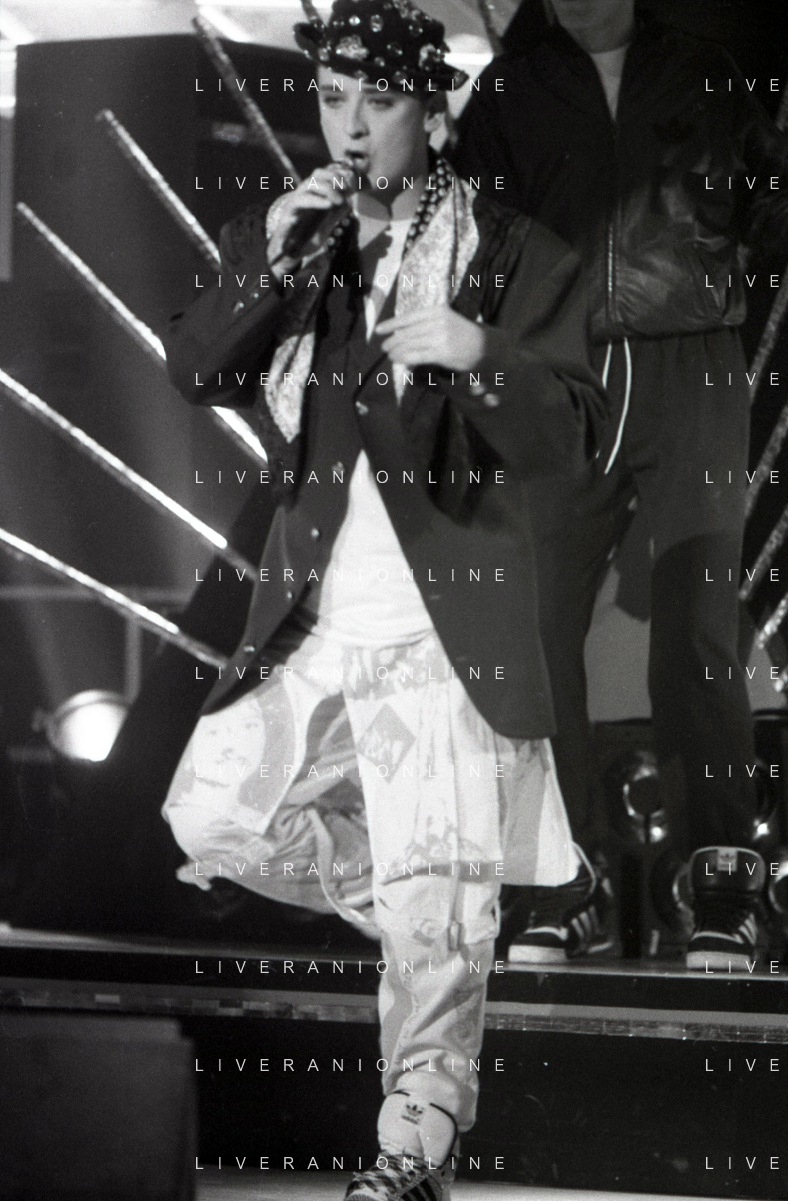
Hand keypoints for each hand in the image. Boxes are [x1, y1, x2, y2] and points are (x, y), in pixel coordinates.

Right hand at [267, 163, 354, 280]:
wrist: (288, 255)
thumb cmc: (306, 239)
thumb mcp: (326, 225)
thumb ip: (335, 213)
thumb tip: (349, 200)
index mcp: (310, 195)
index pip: (323, 174)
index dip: (337, 175)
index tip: (351, 184)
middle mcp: (301, 195)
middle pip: (316, 175)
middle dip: (333, 179)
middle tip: (346, 191)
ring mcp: (293, 203)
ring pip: (307, 186)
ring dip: (326, 189)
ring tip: (338, 200)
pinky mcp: (287, 213)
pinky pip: (297, 203)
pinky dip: (314, 201)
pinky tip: (328, 205)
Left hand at [376, 307, 486, 371]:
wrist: (483, 345)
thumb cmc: (461, 333)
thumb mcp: (445, 319)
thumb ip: (426, 323)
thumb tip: (402, 332)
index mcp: (437, 311)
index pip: (409, 317)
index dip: (391, 324)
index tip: (378, 330)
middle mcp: (437, 322)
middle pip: (408, 332)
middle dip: (393, 341)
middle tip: (384, 347)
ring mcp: (440, 337)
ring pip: (411, 344)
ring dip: (397, 351)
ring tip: (390, 355)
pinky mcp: (442, 353)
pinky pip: (418, 356)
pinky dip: (406, 358)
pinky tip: (398, 360)